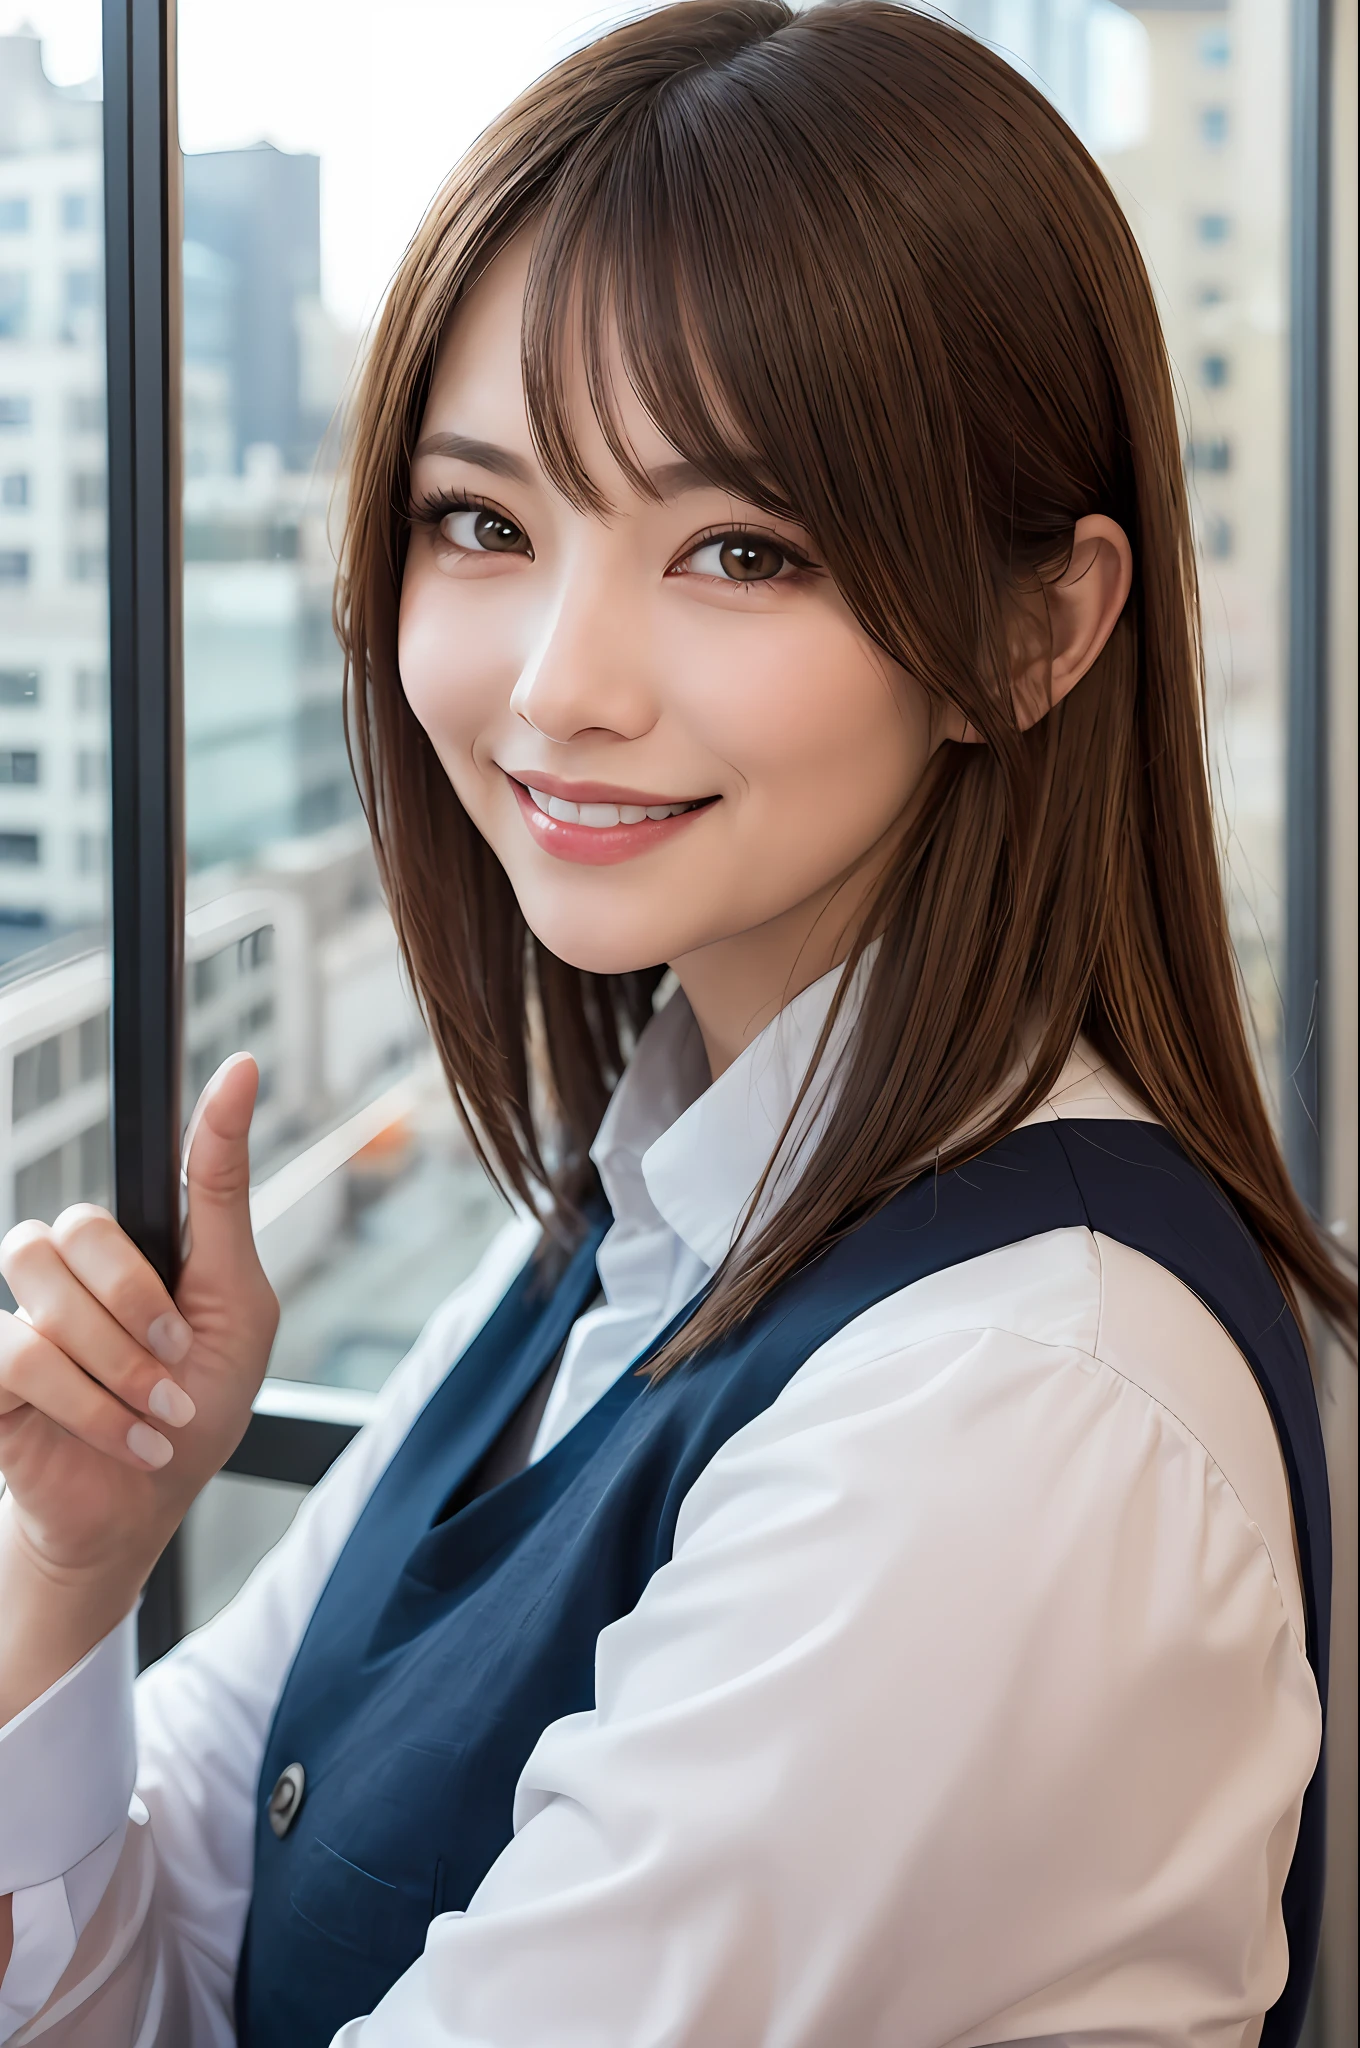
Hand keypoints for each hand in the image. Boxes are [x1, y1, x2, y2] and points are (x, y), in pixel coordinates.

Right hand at [0, 1056, 278, 1674]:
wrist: (148, 1503)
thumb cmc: (196, 1402)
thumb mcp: (235, 1299)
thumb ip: (220, 1191)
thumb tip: (241, 1070)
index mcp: (133, 1243)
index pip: (144, 1164)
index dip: (194, 1123)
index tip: (245, 1069)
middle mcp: (69, 1268)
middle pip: (78, 1227)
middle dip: (139, 1303)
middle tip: (177, 1360)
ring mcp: (22, 1315)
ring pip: (40, 1282)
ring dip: (115, 1357)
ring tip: (155, 1407)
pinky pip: (17, 1353)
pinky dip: (87, 1402)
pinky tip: (126, 1435)